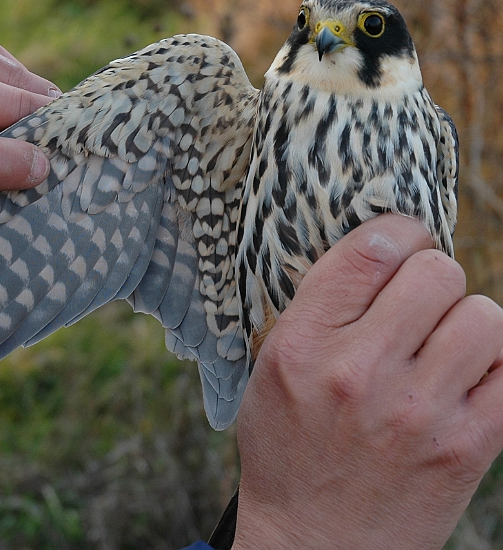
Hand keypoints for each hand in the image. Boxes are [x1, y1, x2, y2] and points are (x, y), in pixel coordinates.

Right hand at [232, 214, 502, 549]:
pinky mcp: (468, 446)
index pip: (372, 249)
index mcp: (304, 344)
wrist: (314, 542)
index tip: (401, 247)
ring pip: (484, 315)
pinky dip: (495, 366)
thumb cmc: (288, 451)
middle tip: (416, 308)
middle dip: (431, 280)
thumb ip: (318, 308)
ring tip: (442, 349)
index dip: (398, 233)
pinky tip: (466, 380)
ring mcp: (419, 410)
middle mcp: (360, 371)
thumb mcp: (272, 368)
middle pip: (438, 271)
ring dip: (466, 323)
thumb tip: (380, 251)